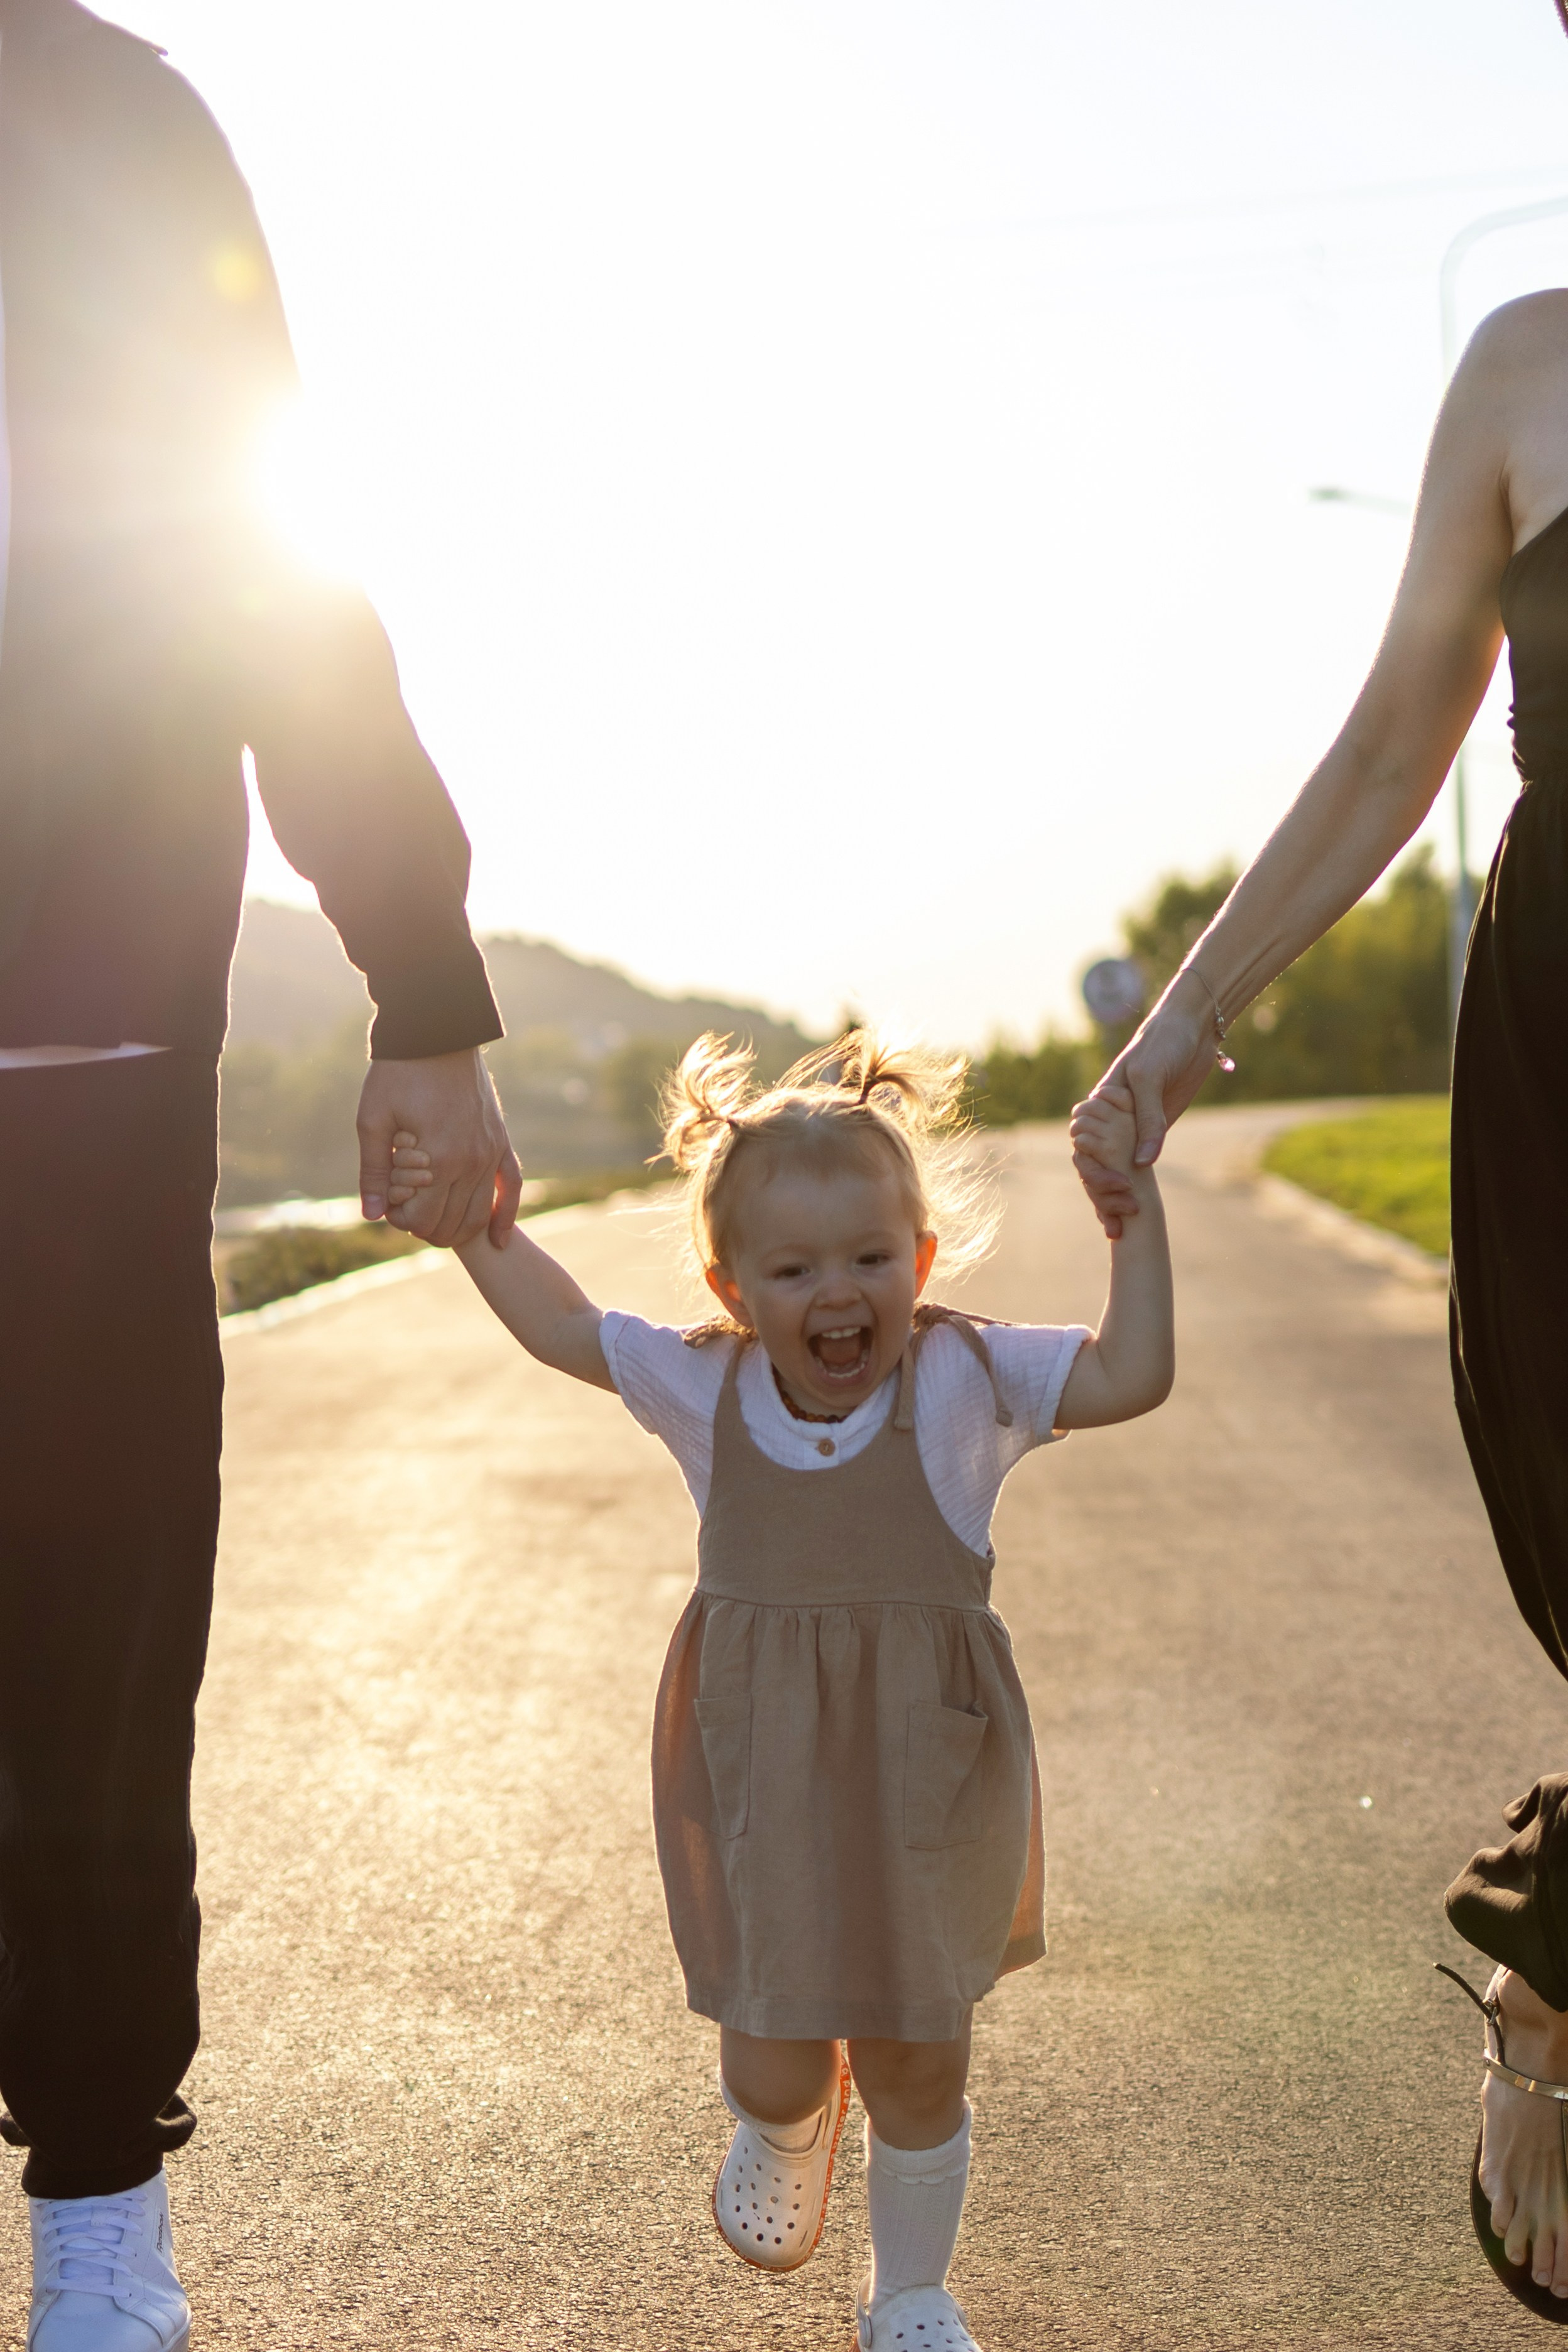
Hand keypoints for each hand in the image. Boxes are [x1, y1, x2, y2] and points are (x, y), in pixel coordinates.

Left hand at [357, 1048, 521, 1248]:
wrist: (436, 1033)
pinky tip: (498, 1239)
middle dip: (426, 1227)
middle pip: (453, 1222)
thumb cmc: (397, 1074)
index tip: (388, 1207)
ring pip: (481, 1212)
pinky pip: (512, 1186)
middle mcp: (471, 1161)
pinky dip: (505, 1215)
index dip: (401, 1222)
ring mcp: (491, 1151)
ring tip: (435, 1224)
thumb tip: (372, 1216)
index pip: (424, 1219)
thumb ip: (373, 1171)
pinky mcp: (501, 1140)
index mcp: (439, 1158)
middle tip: (407, 1213)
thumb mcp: (372, 1120)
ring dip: (458, 1229)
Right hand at [1072, 979, 1217, 1236]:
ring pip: (1115, 1168)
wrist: (1191, 1029)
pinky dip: (1134, 1186)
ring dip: (1115, 1196)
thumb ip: (1147, 1119)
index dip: (1093, 1171)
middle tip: (1118, 1219)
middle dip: (1102, 1193)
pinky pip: (1139, 1162)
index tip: (1113, 1190)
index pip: (1084, 1145)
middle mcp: (1112, 1119)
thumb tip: (1142, 1164)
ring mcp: (1132, 1126)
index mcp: (1101, 1103)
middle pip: (1096, 1163)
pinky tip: (1135, 1212)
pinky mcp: (1155, 1130)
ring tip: (1120, 1227)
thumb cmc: (1162, 1044)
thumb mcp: (1150, 1078)